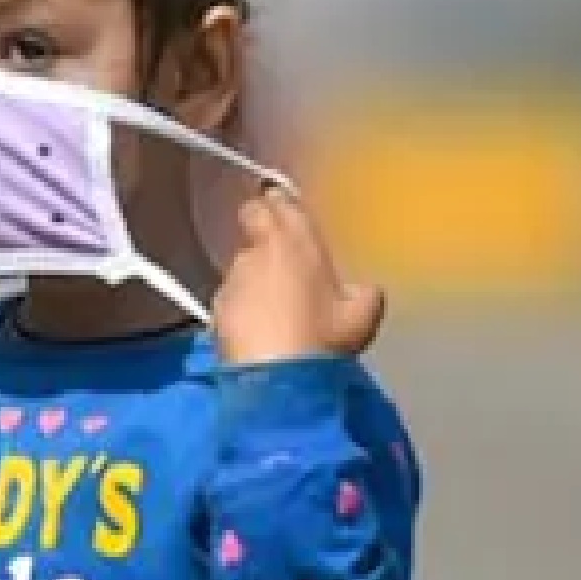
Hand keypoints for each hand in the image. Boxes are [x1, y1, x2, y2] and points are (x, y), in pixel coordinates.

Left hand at [212, 187, 385, 366]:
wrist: (278, 378)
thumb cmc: (323, 339)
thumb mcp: (363, 316)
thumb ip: (365, 293)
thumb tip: (362, 290)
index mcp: (295, 240)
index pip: (275, 201)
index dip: (278, 206)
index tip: (286, 218)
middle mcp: (257, 251)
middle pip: (251, 221)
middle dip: (261, 231)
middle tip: (279, 255)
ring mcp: (232, 279)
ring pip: (240, 264)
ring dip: (253, 276)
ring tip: (272, 307)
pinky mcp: (215, 309)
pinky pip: (229, 298)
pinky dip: (240, 307)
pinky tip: (256, 330)